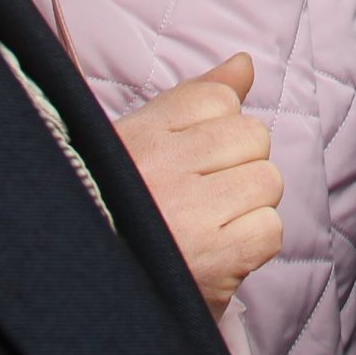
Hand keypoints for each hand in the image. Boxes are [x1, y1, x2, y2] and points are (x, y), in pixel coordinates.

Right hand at [114, 54, 282, 315]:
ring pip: (267, 180)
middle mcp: (162, 169)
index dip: (216, 127)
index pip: (215, 97)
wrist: (85, 291)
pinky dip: (253, 241)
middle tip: (203, 194)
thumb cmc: (116, 210)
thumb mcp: (139, 141)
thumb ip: (195, 96)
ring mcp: (190, 215)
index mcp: (138, 136)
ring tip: (211, 222)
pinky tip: (221, 250)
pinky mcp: (214, 261)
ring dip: (249, 203)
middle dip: (238, 163)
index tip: (194, 158)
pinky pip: (270, 229)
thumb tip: (244, 63)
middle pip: (251, 135)